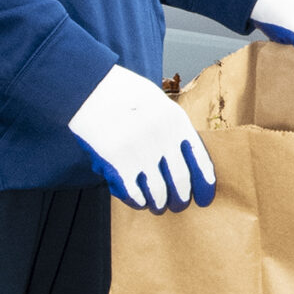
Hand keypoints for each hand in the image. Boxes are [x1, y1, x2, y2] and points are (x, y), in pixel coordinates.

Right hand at [68, 65, 214, 211]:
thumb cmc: (124, 94)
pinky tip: (139, 202)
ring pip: (158, 192)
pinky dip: (138, 201)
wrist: (89, 87)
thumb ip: (172, 127)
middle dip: (181, 199)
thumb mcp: (158, 102)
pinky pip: (133, 192)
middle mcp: (161, 138)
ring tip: (158, 206)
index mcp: (176, 121)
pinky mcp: (116, 162)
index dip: (203, 184)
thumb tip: (186, 157)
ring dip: (159, 203)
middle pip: (180, 181)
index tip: (204, 198)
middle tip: (179, 205)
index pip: (199, 160)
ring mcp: (139, 151)